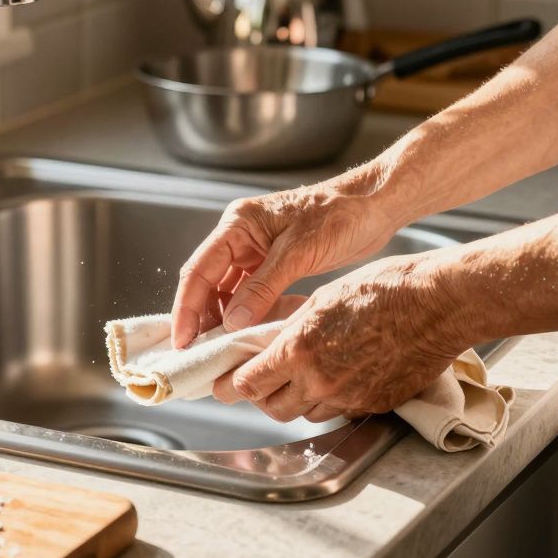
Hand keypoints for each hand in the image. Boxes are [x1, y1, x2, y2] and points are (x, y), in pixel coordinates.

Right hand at [171, 168, 404, 348]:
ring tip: (219, 349)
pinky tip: (245, 335)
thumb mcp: (299, 253)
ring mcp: (255, 251)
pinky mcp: (273, 264)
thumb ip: (263, 287)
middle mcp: (240, 236)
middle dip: (200, 317)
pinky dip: (245, 314)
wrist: (375, 206)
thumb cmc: (340, 216)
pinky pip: (249, 293)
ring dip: (221, 318)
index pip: (199, 269)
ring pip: (226, 290)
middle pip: (206, 281)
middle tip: (197, 352)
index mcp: (238, 224)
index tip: (182, 340)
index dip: (187, 307)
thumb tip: (231, 322)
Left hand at [212, 254, 470, 421]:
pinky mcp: (375, 405)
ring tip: (298, 376)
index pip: (248, 383)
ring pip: (305, 414)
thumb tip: (265, 336)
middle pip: (272, 407)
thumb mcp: (322, 298)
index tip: (224, 382)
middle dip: (260, 396)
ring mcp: (350, 398)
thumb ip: (289, 325)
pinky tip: (335, 377)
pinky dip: (329, 400)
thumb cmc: (384, 289)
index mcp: (300, 350)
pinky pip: (339, 412)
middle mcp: (320, 381)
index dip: (232, 384)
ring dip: (295, 400)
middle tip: (258, 380)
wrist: (438, 303)